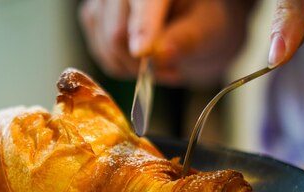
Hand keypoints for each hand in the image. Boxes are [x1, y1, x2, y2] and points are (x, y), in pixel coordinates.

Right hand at [79, 0, 255, 85]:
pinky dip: (124, 67)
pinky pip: (103, 54)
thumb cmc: (205, 20)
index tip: (142, 52)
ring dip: (136, 68)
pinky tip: (146, 62)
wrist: (192, 21)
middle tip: (174, 72)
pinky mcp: (94, 16)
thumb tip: (162, 52)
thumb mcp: (210, 28)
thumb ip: (188, 38)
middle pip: (118, 32)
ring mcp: (104, 1)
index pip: (145, 3)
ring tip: (165, 65)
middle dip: (143, 62)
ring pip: (108, 46)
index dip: (143, 28)